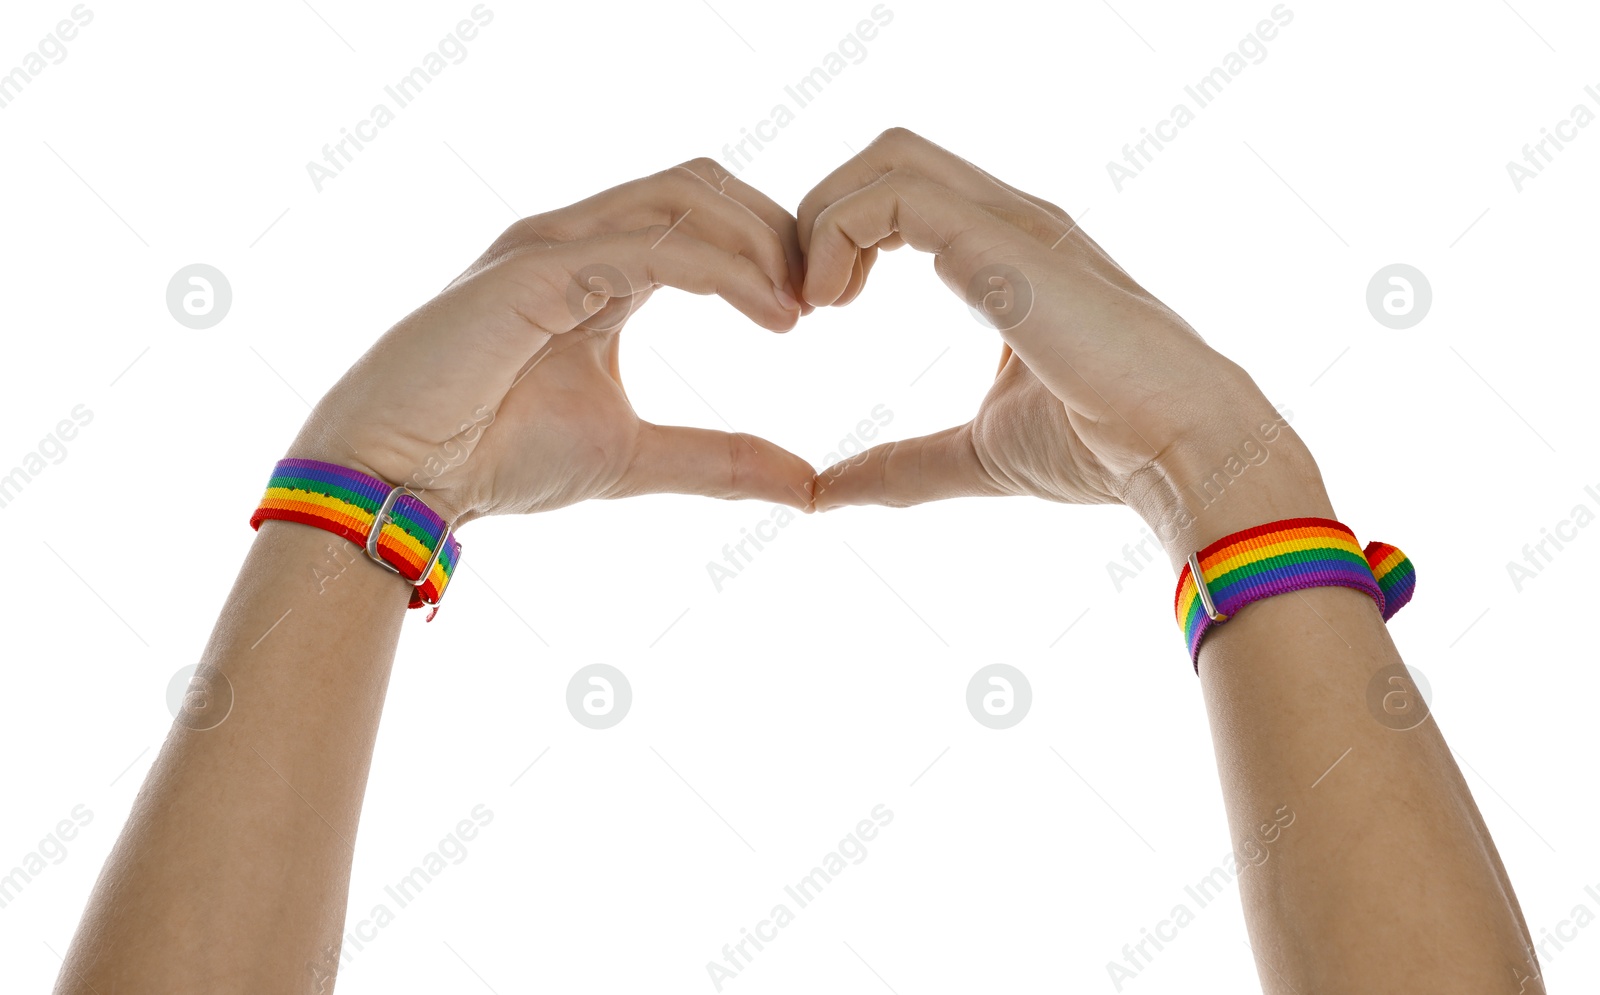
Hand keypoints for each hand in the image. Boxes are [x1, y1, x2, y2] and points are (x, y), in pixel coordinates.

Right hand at [286, 160, 814, 523]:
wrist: (401, 481)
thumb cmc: (494, 457)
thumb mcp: (636, 456)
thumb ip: (719, 460)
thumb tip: (807, 486)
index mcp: (599, 267)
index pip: (703, 213)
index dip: (770, 247)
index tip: (817, 310)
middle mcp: (578, 237)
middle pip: (703, 183)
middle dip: (775, 229)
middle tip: (824, 299)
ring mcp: (554, 242)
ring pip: (684, 196)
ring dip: (759, 242)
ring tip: (800, 309)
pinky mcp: (537, 266)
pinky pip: (654, 245)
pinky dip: (725, 270)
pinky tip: (771, 316)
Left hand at [797, 129, 1331, 561]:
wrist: (1182, 453)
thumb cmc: (1101, 450)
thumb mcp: (973, 454)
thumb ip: (900, 465)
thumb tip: (825, 493)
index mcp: (1006, 253)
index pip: (904, 193)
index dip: (839, 235)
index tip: (814, 313)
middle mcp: (1009, 220)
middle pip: (888, 155)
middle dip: (822, 213)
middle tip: (802, 302)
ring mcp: (1011, 221)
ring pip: (887, 156)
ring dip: (823, 219)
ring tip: (813, 303)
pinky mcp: (1003, 240)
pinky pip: (893, 194)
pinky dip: (837, 232)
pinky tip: (832, 302)